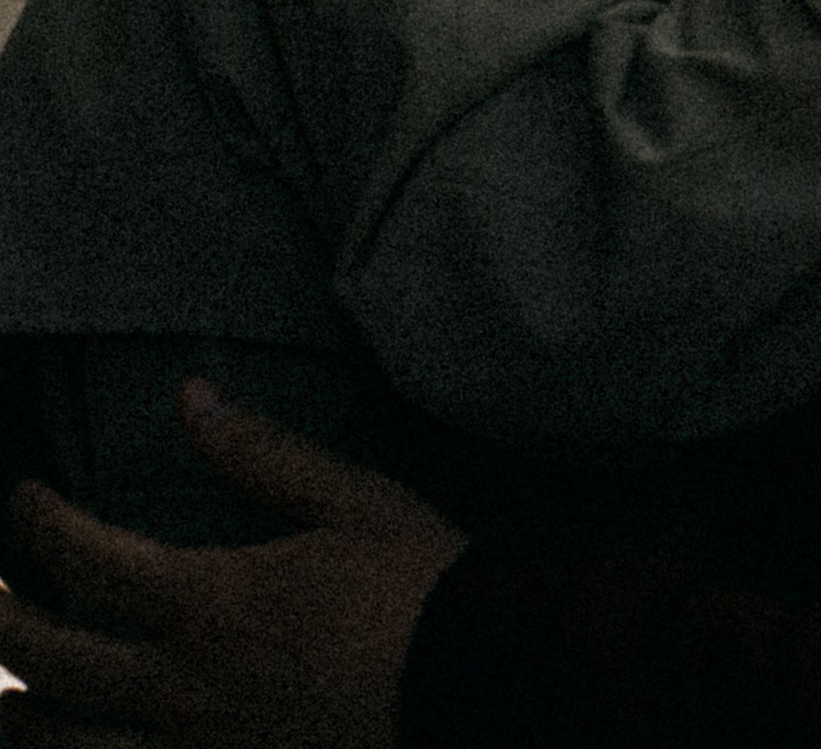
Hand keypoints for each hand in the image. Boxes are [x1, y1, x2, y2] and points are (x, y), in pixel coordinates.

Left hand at [0, 386, 462, 748]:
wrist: (481, 687)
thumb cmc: (420, 589)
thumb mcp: (351, 500)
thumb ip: (261, 455)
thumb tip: (190, 398)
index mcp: (208, 604)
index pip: (85, 561)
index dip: (40, 524)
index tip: (26, 497)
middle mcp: (179, 691)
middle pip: (50, 663)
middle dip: (0, 622)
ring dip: (22, 721)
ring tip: (4, 703)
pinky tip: (81, 747)